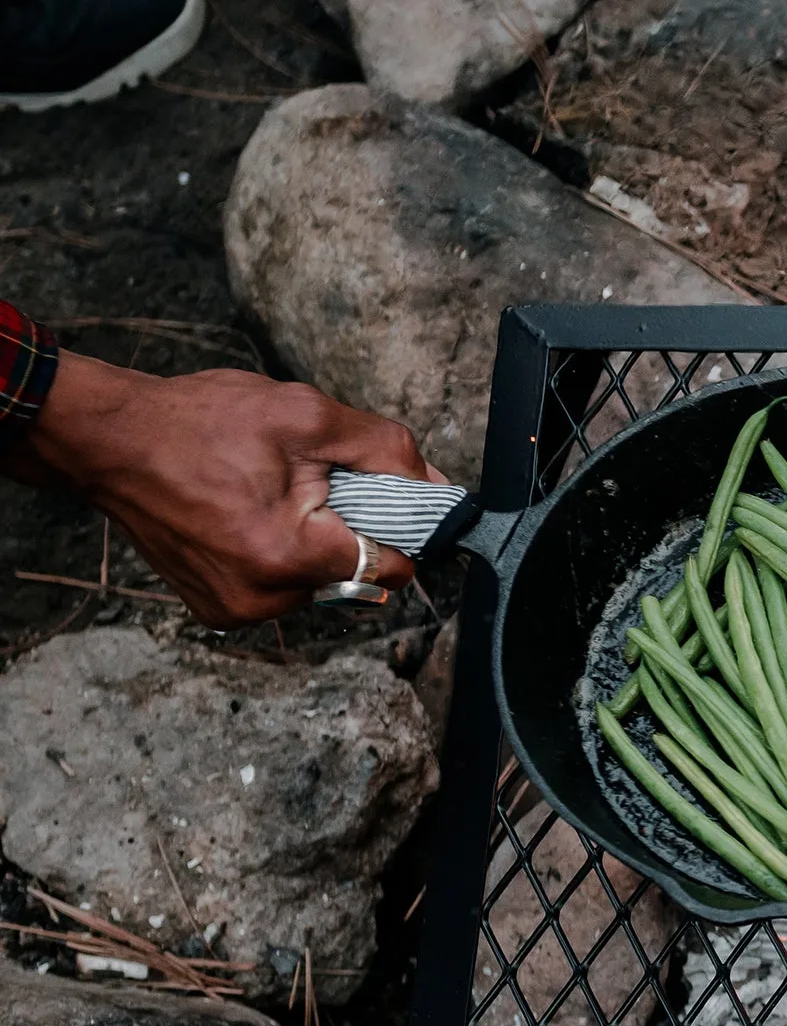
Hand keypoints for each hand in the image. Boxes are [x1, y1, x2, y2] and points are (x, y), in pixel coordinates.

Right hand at [3, 353, 446, 628]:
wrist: (109, 440)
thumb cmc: (199, 422)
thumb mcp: (307, 417)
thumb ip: (386, 454)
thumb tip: (437, 489)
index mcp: (289, 556)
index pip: (393, 567)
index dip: (401, 527)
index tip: (384, 495)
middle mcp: (263, 598)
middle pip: (356, 574)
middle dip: (349, 528)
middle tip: (307, 483)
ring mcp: (235, 609)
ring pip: (318, 581)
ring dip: (313, 541)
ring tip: (268, 494)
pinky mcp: (216, 608)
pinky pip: (280, 586)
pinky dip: (280, 553)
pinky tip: (247, 515)